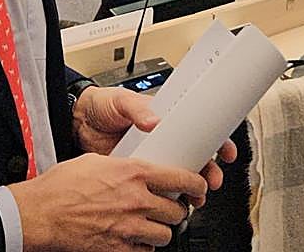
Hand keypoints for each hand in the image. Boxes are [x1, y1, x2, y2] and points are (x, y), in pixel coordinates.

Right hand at [10, 152, 205, 251]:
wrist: (39, 214)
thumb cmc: (61, 186)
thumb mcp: (97, 161)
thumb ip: (125, 166)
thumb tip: (139, 169)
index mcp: (134, 173)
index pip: (183, 179)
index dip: (196, 184)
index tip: (198, 186)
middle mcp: (136, 201)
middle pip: (178, 211)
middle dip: (177, 209)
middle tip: (170, 207)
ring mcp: (129, 227)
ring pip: (165, 234)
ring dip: (161, 229)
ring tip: (151, 224)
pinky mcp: (118, 248)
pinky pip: (145, 251)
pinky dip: (143, 246)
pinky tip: (135, 238)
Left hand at [74, 87, 238, 205]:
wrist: (77, 121)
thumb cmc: (103, 105)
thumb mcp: (122, 101)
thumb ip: (137, 109)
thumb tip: (154, 121)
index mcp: (165, 119)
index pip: (198, 130)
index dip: (216, 141)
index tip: (226, 151)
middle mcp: (162, 140)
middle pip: (194, 158)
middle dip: (207, 172)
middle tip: (211, 182)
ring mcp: (151, 158)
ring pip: (178, 176)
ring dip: (190, 188)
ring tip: (195, 198)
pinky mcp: (137, 174)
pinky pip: (156, 187)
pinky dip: (166, 196)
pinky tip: (172, 203)